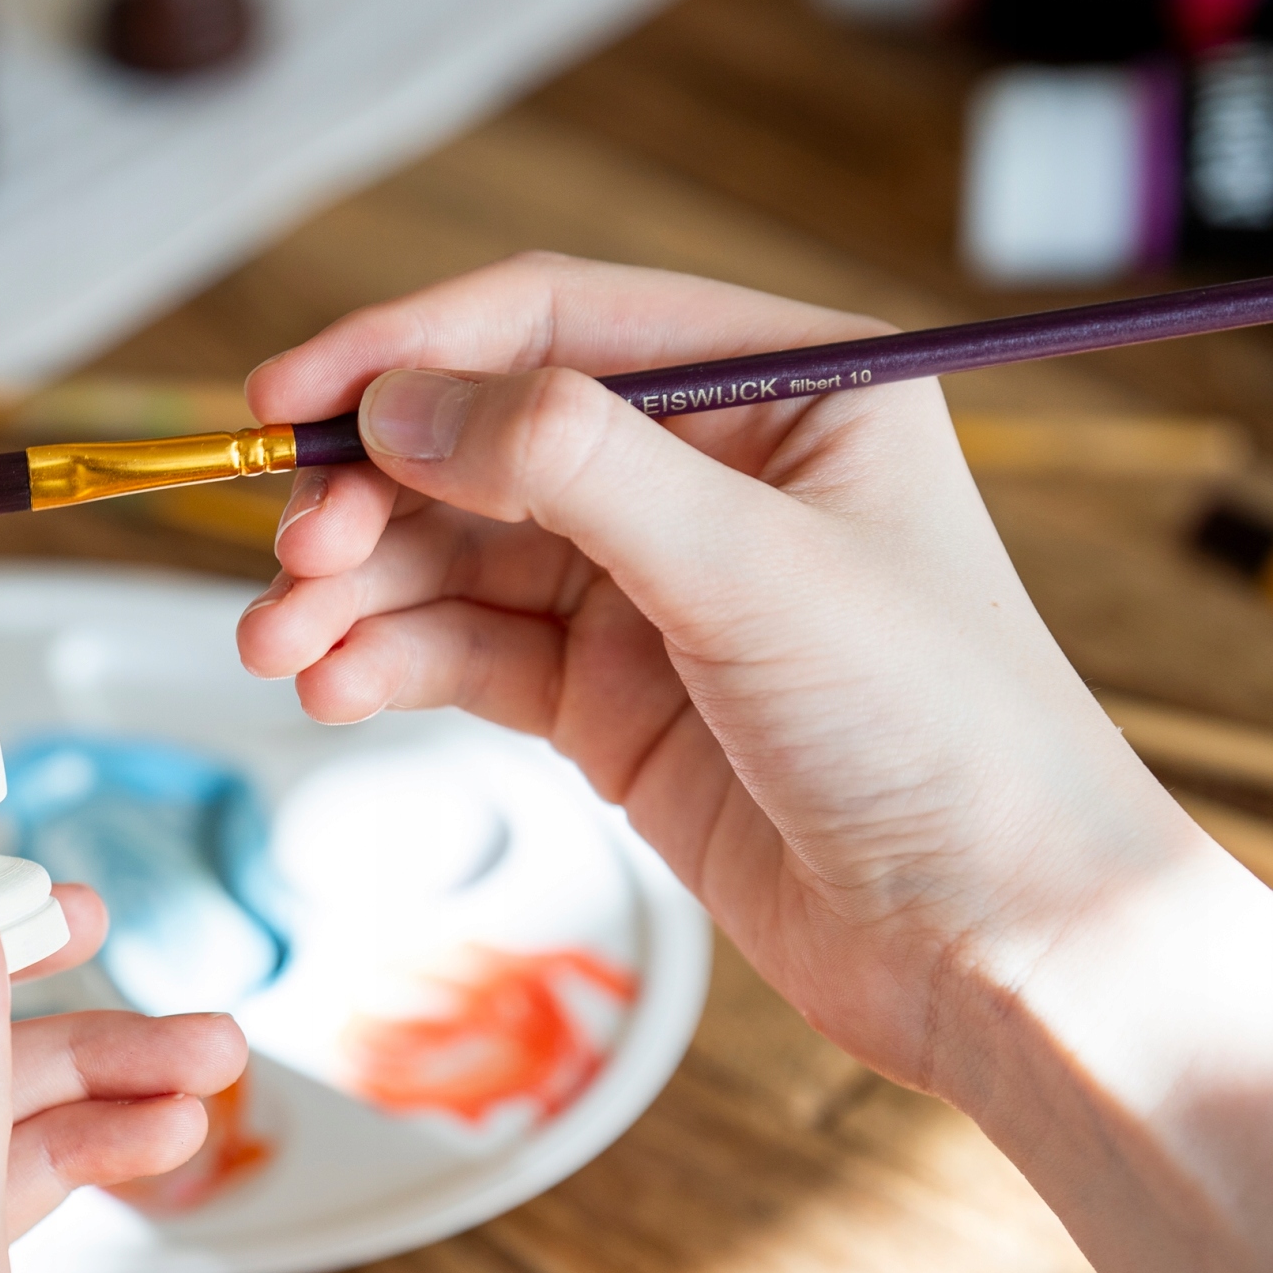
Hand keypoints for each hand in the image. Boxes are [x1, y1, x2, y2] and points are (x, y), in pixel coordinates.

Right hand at [237, 251, 1272, 1272]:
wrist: (993, 950)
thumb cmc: (939, 736)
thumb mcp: (751, 572)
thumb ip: (570, 469)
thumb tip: (401, 406)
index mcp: (780, 389)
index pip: (551, 323)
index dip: (405, 354)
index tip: (284, 404)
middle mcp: (705, 473)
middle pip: (479, 444)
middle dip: (368, 498)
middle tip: (292, 559)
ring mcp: (649, 590)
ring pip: (454, 556)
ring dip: (354, 594)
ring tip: (278, 646)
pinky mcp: (609, 699)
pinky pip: (469, 652)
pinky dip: (391, 663)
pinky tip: (334, 689)